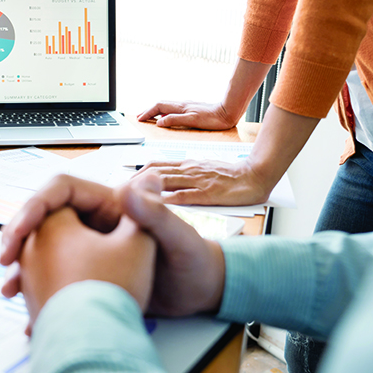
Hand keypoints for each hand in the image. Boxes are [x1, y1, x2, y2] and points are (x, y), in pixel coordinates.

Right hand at [0, 173, 225, 319]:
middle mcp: (96, 222)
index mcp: (111, 204)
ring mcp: (90, 248)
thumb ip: (156, 214)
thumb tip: (134, 183)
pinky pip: (54, 277)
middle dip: (19, 239)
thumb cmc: (194, 260)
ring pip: (44, 251)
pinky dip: (39, 291)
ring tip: (10, 290)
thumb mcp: (178, 238)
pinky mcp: (89, 274)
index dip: (33, 208)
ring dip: (23, 268)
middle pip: (44, 221)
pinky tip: (30, 313)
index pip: (59, 192)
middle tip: (4, 262)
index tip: (17, 232)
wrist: (201, 294)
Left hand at [132, 158, 272, 205]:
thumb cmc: (230, 177)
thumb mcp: (202, 171)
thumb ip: (184, 176)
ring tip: (127, 200)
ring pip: (165, 181)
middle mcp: (189, 170)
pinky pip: (184, 196)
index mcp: (187, 165)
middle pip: (154, 172)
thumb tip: (162, 183)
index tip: (121, 185)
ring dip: (143, 190)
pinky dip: (166, 201)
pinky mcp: (208, 193)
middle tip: (116, 194)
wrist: (256, 176)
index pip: (154, 166)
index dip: (135, 174)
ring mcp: (197, 181)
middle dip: (133, 182)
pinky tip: (153, 207)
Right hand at [137, 100, 237, 129]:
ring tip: (149, 116)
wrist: (227, 112)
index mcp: (180, 107)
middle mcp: (182, 104)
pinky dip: (164, 112)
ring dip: (155, 110)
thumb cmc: (212, 118)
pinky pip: (172, 108)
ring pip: (166, 106)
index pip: (158, 107)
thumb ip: (175, 120)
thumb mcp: (192, 120)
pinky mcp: (191, 108)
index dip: (147, 112)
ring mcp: (186, 106)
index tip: (140, 118)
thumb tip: (159, 122)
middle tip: (139, 116)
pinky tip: (165, 116)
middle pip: (160, 104)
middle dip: (148, 110)